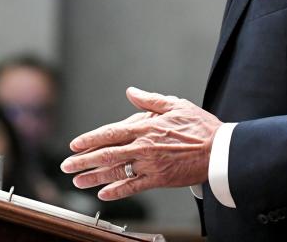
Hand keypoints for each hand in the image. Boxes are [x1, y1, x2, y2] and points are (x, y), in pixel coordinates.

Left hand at [60, 87, 221, 199]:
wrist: (219, 150)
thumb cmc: (199, 126)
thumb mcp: (175, 104)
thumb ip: (149, 100)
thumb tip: (131, 92)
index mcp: (145, 127)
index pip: (110, 133)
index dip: (89, 139)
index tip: (74, 145)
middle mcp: (143, 146)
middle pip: (106, 154)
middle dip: (83, 160)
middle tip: (66, 165)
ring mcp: (150, 165)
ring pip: (115, 172)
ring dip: (94, 177)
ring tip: (78, 180)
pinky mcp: (159, 179)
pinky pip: (133, 187)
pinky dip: (117, 191)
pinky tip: (103, 194)